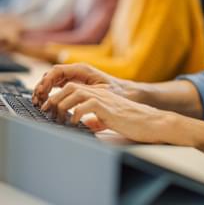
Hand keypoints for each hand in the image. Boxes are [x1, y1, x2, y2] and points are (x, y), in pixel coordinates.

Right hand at [33, 63, 125, 106]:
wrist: (126, 92)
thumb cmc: (117, 91)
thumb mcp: (102, 93)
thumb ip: (86, 94)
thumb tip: (70, 99)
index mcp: (82, 70)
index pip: (58, 71)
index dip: (47, 80)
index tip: (41, 91)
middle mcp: (77, 72)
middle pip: (53, 75)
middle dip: (42, 86)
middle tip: (37, 100)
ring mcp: (76, 77)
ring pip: (54, 80)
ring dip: (45, 90)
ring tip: (39, 102)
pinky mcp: (76, 84)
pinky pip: (59, 86)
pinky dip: (52, 92)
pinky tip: (49, 101)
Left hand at [40, 82, 186, 142]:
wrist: (149, 121)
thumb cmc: (131, 121)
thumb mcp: (110, 118)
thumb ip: (97, 118)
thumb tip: (88, 124)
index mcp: (99, 94)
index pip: (74, 88)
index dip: (59, 95)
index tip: (50, 107)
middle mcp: (100, 93)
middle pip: (70, 87)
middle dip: (54, 98)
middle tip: (47, 110)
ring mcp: (104, 98)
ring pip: (75, 93)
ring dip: (62, 105)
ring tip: (57, 116)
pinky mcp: (108, 107)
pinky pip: (86, 106)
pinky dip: (76, 114)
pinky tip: (75, 123)